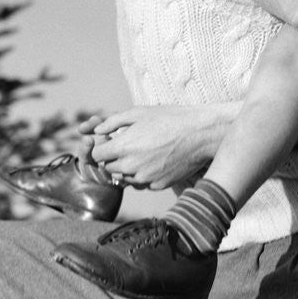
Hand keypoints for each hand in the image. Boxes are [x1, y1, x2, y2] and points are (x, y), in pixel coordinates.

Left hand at [78, 103, 238, 189]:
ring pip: (125, 178)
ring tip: (144, 151)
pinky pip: (142, 183)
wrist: (201, 134)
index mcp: (124, 147)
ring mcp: (145, 178)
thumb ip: (113, 121)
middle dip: (114, 158)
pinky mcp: (158, 185)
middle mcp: (132, 166)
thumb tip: (96, 131)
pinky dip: (144, 174)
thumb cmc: (171, 118)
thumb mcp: (140, 112)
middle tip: (129, 145)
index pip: (97, 156)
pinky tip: (156, 160)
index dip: (102, 148)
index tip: (112, 142)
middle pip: (109, 168)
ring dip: (128, 167)